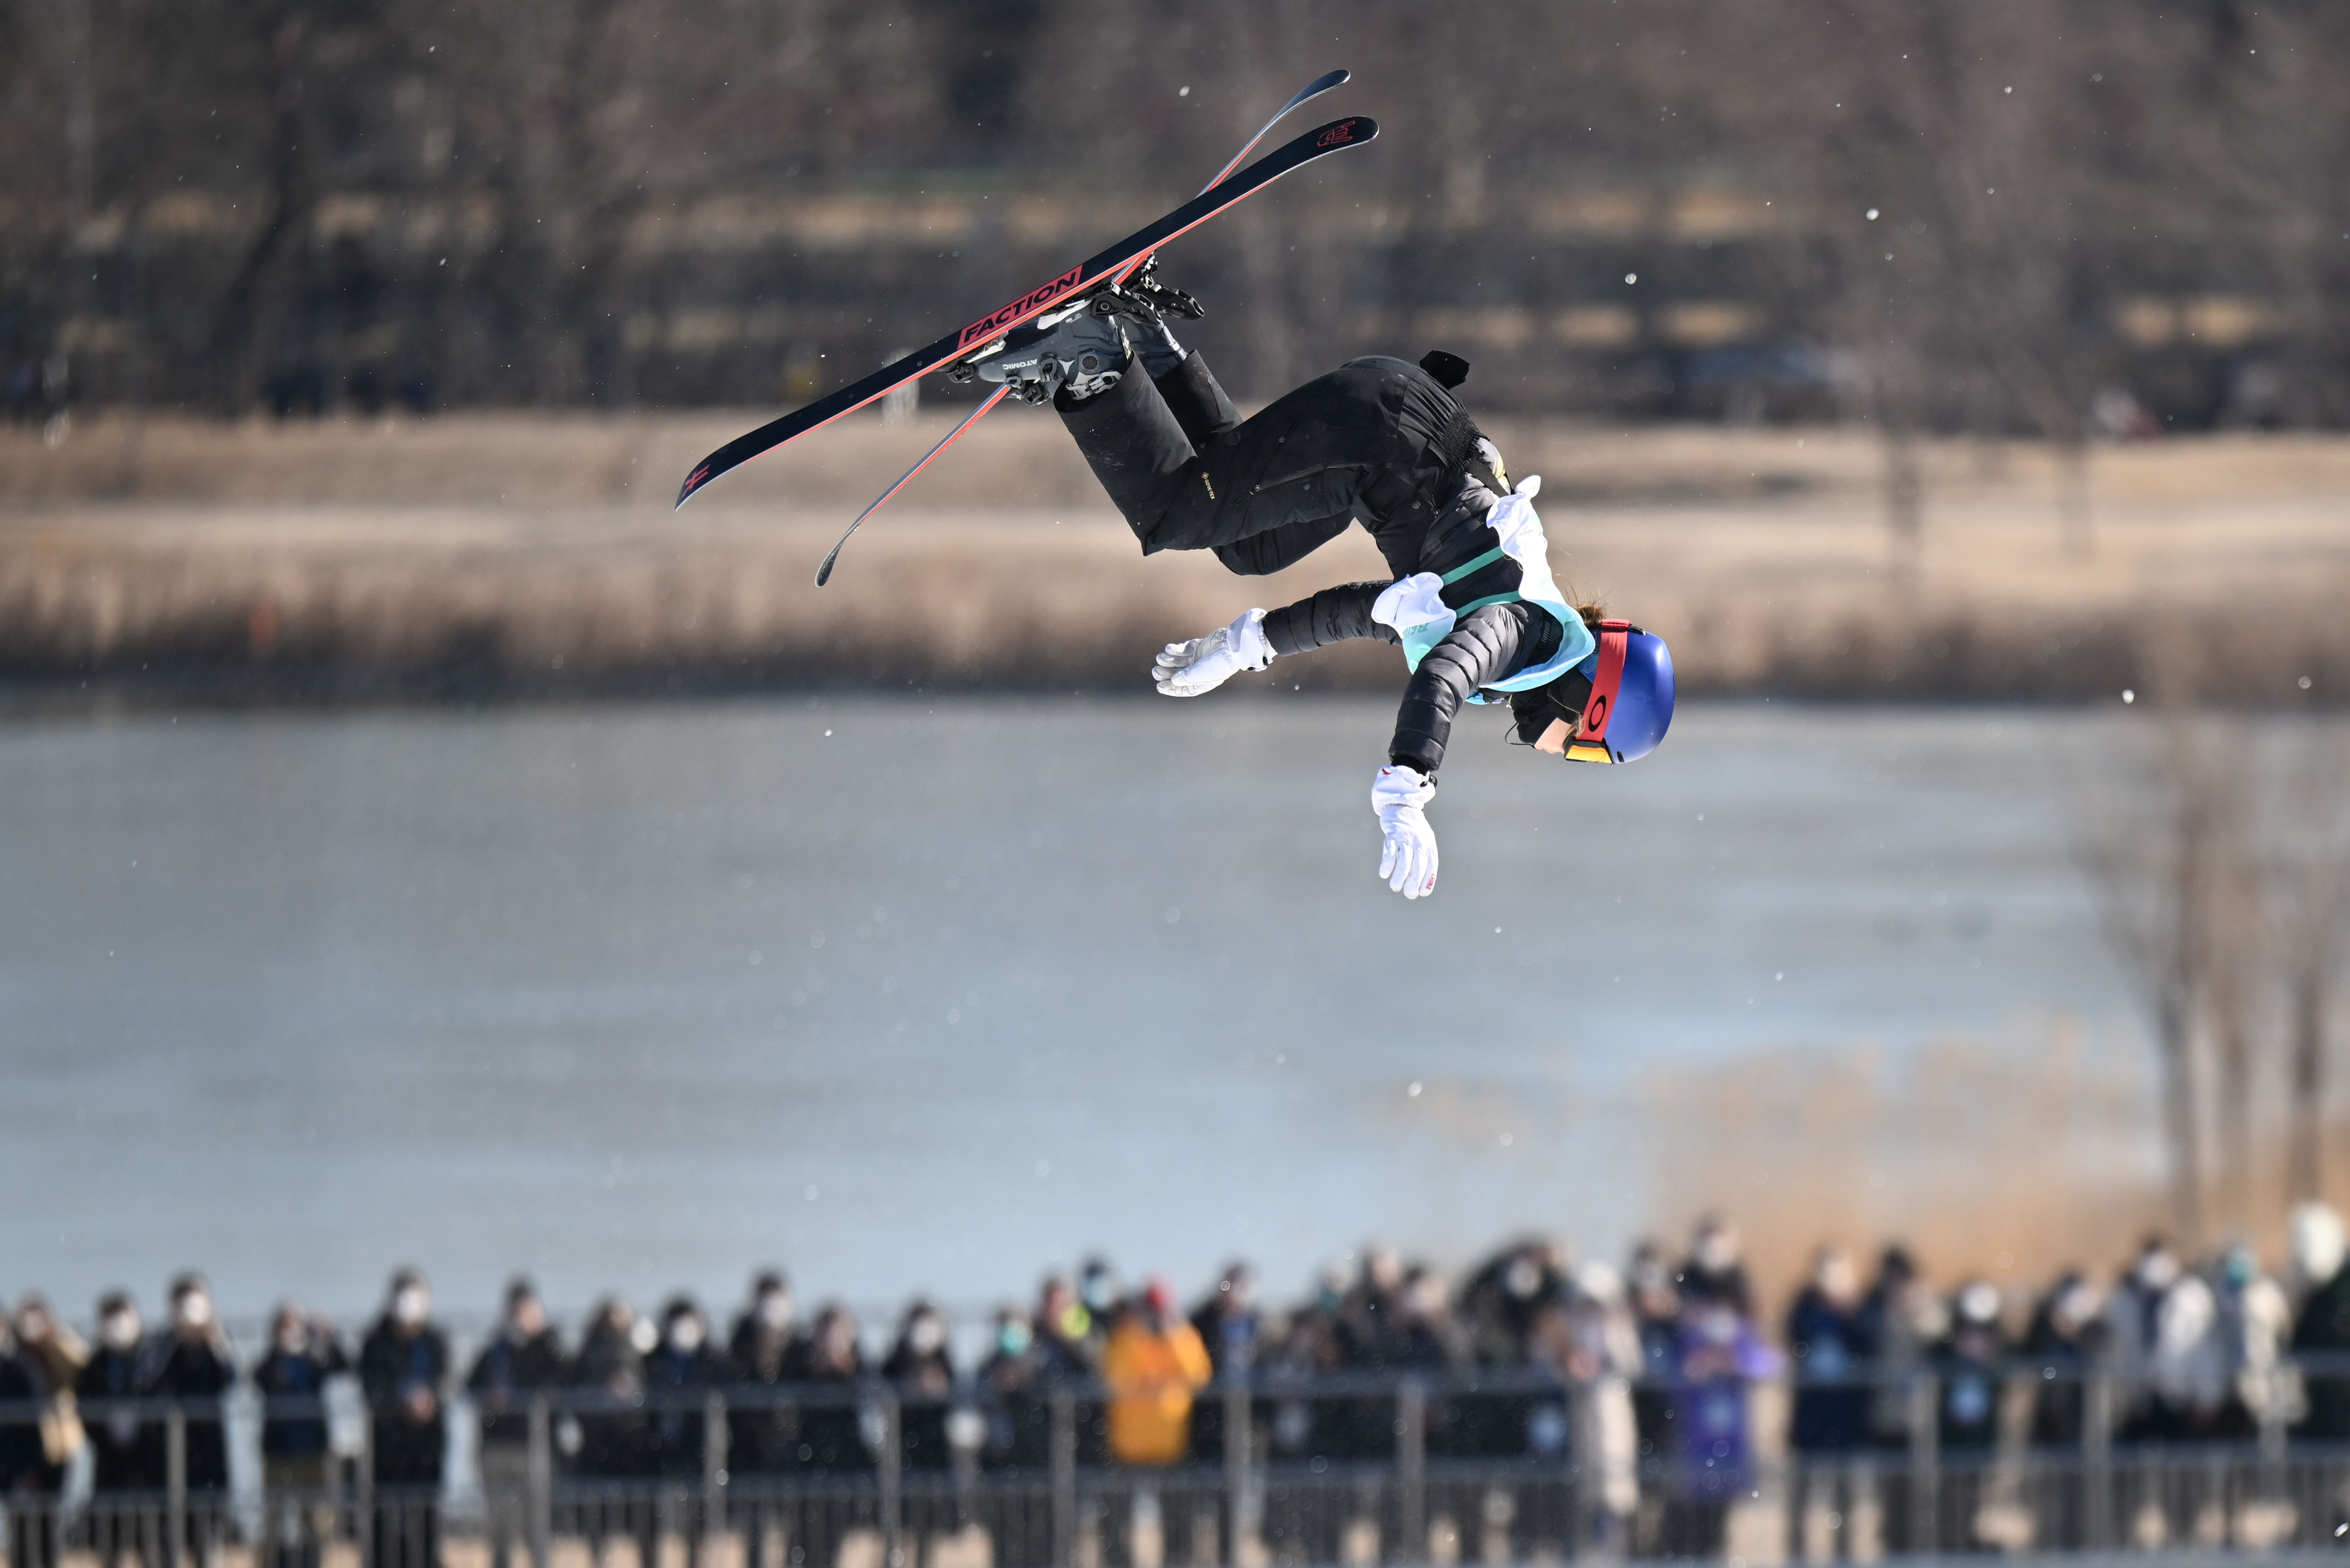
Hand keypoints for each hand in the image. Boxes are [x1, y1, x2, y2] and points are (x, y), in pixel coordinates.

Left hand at [1152, 608, 1271, 695]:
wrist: (1232, 644)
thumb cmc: (1220, 662)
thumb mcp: (1202, 672)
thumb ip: (1187, 677)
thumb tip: (1173, 680)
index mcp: (1203, 682)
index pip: (1184, 689)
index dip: (1171, 688)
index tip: (1159, 687)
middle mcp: (1199, 672)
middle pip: (1178, 674)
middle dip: (1166, 673)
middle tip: (1155, 671)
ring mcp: (1198, 658)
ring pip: (1178, 662)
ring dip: (1168, 660)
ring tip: (1159, 658)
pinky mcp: (1197, 646)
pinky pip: (1182, 649)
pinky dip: (1174, 650)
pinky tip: (1167, 649)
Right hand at [1371, 765, 1438, 898]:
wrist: (1402, 806)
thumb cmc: (1414, 829)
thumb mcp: (1424, 840)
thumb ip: (1423, 858)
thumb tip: (1419, 882)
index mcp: (1428, 845)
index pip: (1431, 866)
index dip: (1427, 881)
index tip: (1422, 893)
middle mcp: (1419, 842)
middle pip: (1418, 866)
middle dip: (1413, 883)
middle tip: (1408, 894)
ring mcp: (1406, 838)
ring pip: (1404, 861)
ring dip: (1400, 877)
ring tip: (1395, 887)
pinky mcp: (1393, 834)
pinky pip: (1390, 851)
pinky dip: (1387, 864)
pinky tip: (1384, 874)